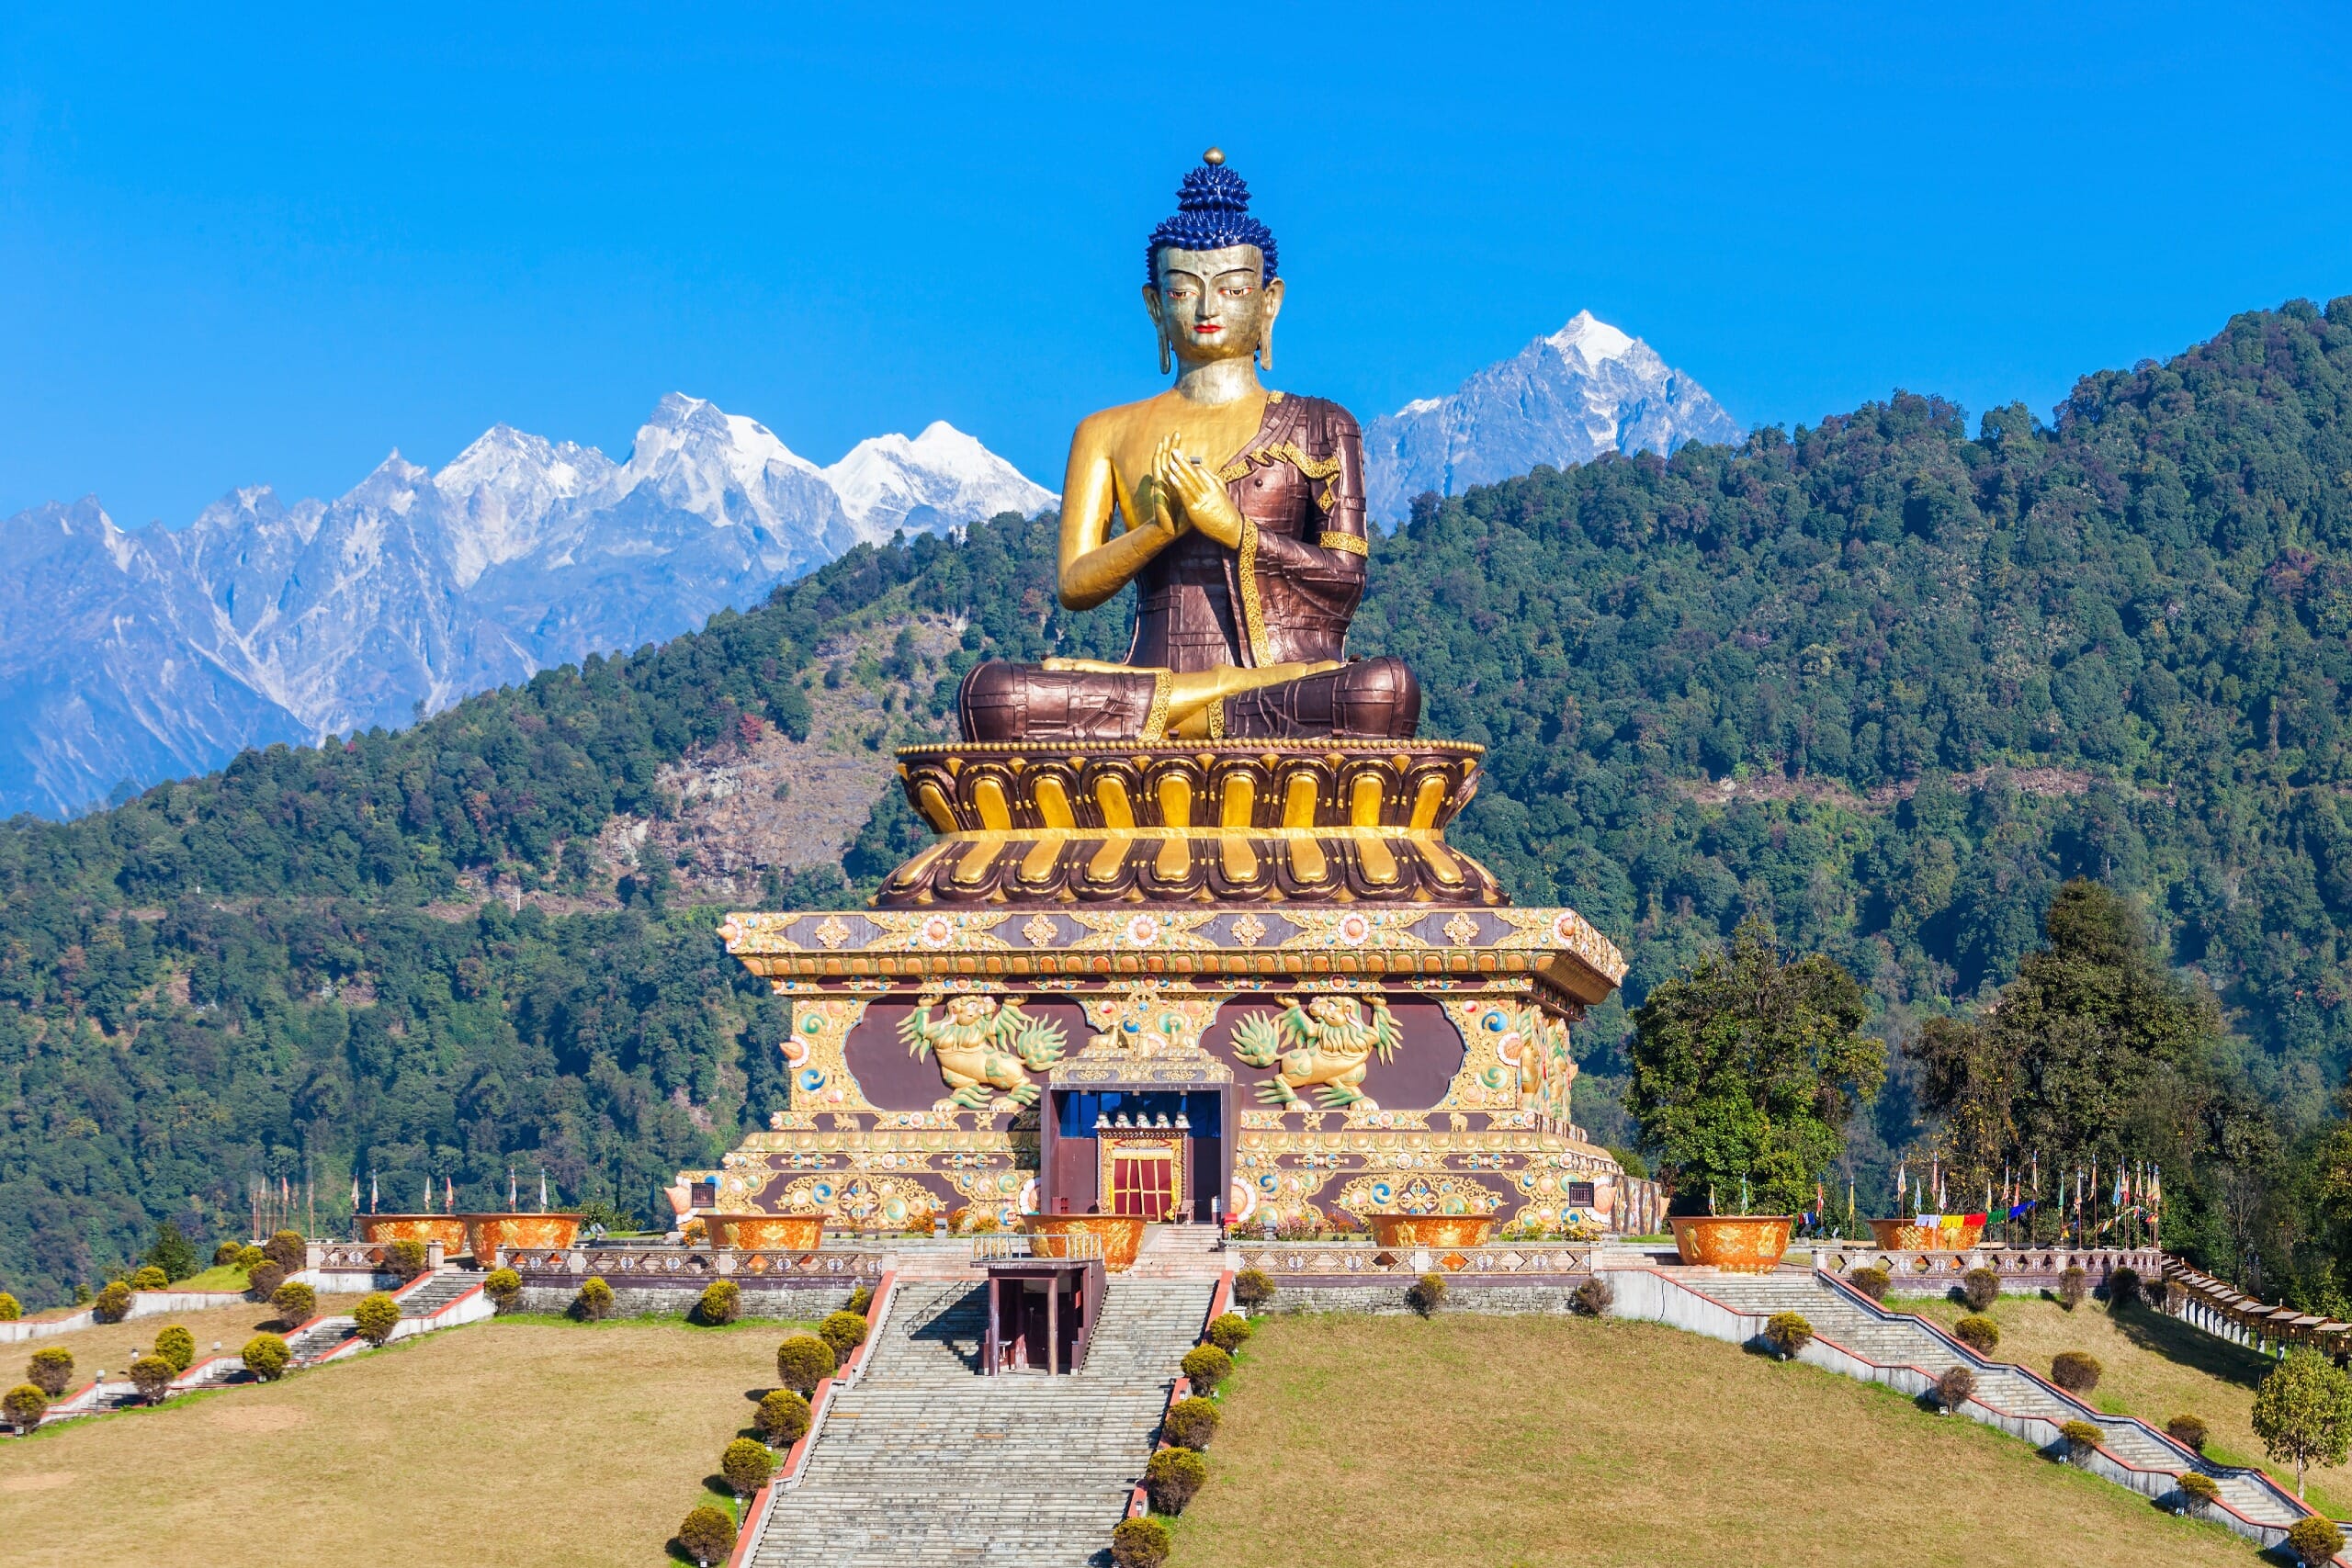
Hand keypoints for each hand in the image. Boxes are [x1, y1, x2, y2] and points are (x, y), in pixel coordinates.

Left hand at [1154, 432, 1245, 548]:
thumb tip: (1205, 470)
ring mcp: (1201, 500)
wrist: (1231, 529)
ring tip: (1170, 462)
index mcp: (1215, 486)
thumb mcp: (1222, 494)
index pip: (1201, 472)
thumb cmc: (1226, 512)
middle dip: (1183, 462)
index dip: (1191, 464)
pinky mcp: (1195, 509)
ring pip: (1188, 482)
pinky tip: (1171, 477)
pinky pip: (1185, 494)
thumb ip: (1214, 481)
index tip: (1184, 457)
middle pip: (1194, 473)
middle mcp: (1208, 491)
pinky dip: (1177, 485)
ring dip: (1178, 471)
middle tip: (1174, 452)